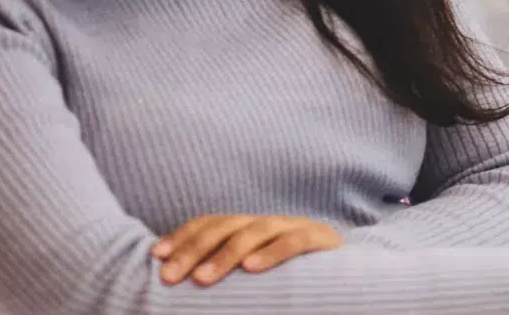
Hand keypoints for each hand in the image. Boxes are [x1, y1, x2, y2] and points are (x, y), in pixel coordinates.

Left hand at [151, 214, 342, 285]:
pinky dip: (272, 254)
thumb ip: (227, 274)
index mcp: (249, 227)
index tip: (156, 256)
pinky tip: (252, 269)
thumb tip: (183, 286)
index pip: (210, 222)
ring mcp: (293, 226)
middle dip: (193, 250)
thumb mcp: (255, 275)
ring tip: (203, 280)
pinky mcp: (320, 238)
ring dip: (225, 255)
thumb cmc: (294, 279)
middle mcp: (267, 221)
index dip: (183, 236)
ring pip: (254, 230)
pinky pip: (293, 242)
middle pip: (224, 225)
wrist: (352, 273)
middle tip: (170, 276)